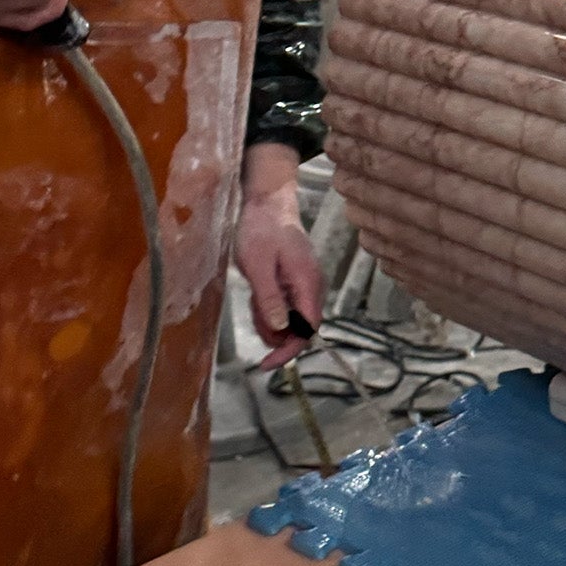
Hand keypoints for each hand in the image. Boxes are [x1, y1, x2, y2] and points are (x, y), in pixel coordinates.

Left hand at [235, 141, 324, 368]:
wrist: (268, 200)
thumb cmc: (261, 229)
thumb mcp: (258, 266)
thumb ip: (270, 299)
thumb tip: (279, 331)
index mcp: (307, 283)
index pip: (308, 328)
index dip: (289, 350)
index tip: (267, 364)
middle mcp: (312, 286)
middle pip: (300, 327)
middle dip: (275, 332)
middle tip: (253, 315)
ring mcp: (305, 283)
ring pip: (291, 318)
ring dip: (270, 318)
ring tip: (253, 297)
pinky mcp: (296, 280)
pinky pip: (286, 305)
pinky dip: (270, 307)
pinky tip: (258, 291)